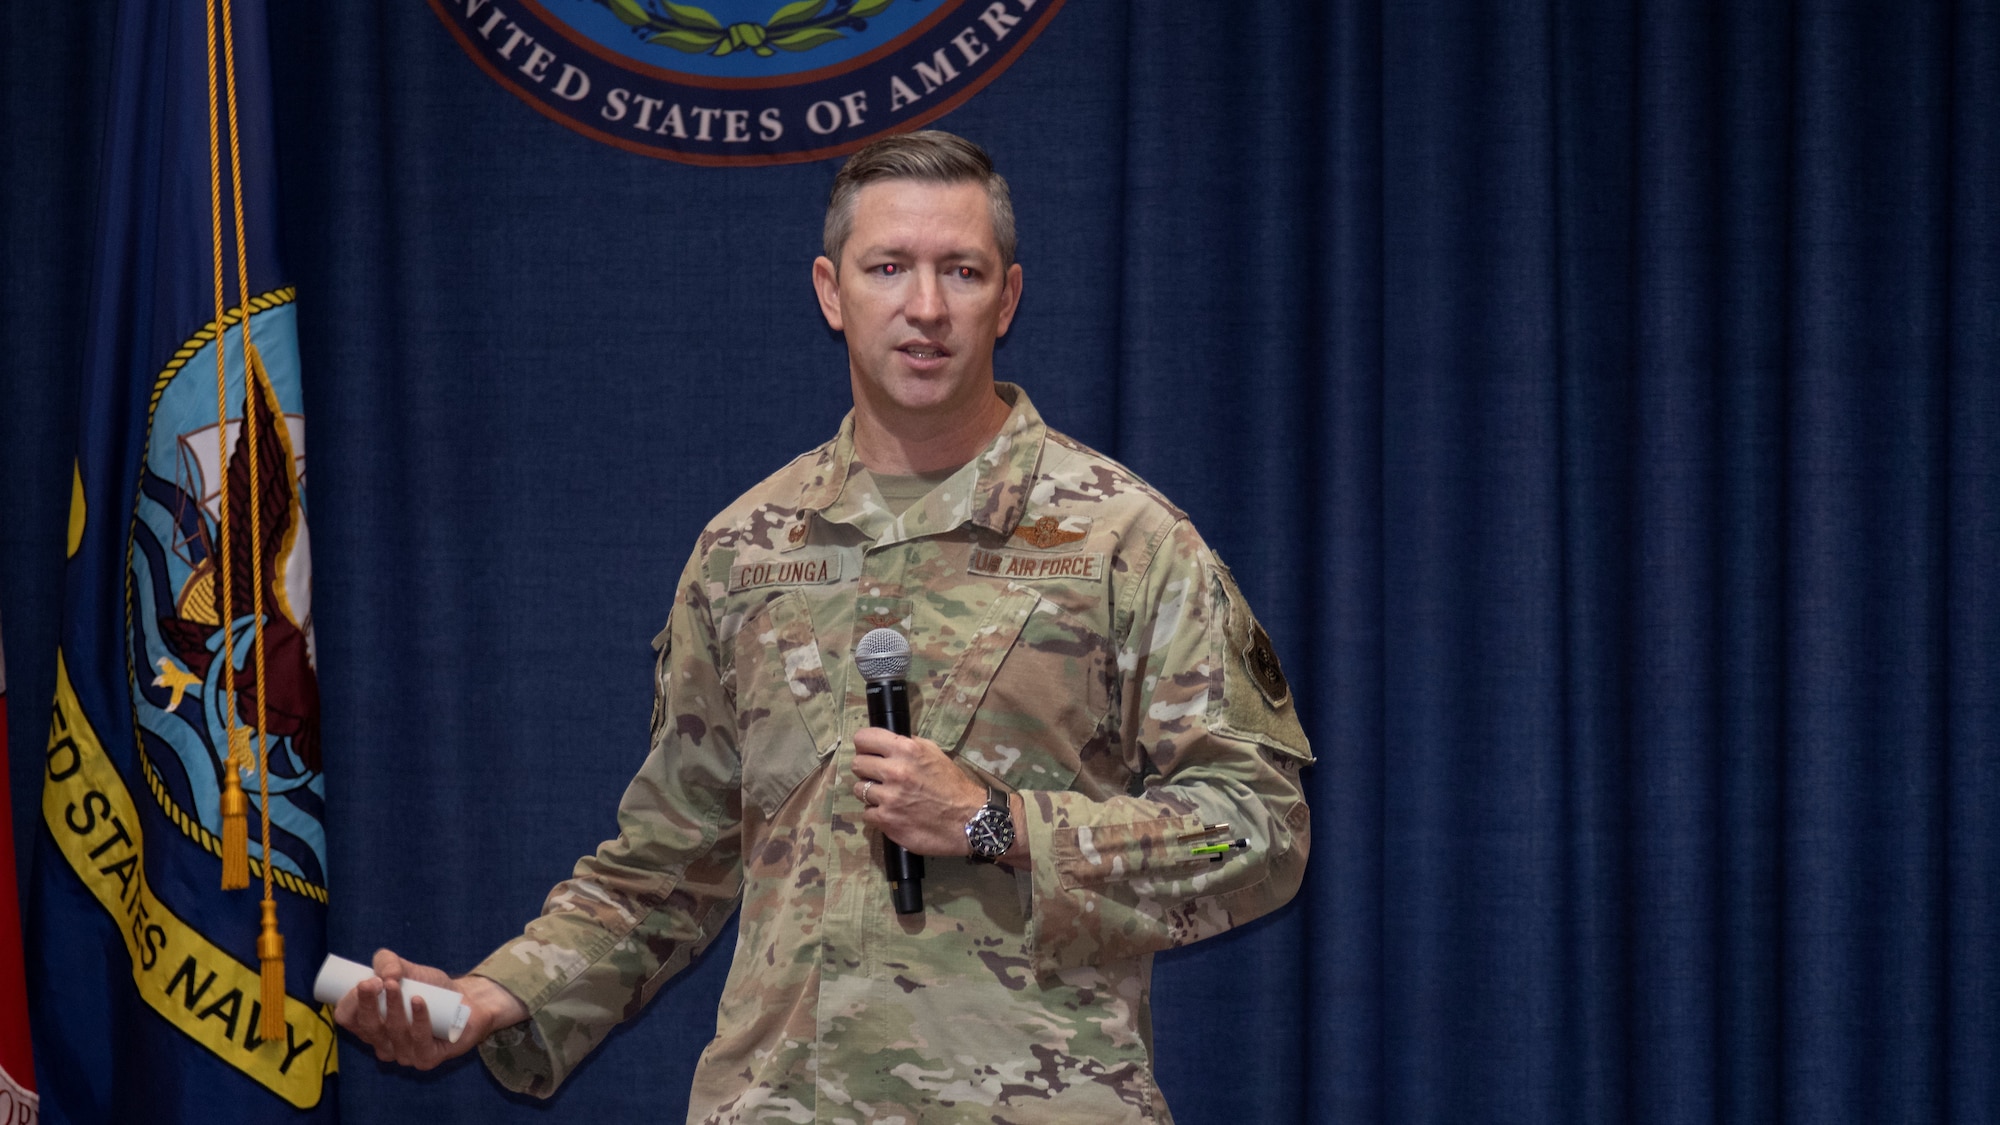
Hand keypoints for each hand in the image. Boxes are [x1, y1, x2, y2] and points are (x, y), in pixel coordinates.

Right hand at [332, 948, 528, 1069]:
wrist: (467, 1000)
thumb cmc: (431, 989)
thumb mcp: (406, 969)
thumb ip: (388, 962)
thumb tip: (386, 974)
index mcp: (370, 1025)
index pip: (348, 1018)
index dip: (351, 1002)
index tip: (367, 981)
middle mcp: (383, 1043)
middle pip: (368, 1028)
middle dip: (369, 1004)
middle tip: (378, 982)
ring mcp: (404, 1054)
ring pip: (393, 1033)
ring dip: (394, 1007)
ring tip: (397, 985)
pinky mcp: (427, 1059)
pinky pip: (419, 1041)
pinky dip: (418, 1020)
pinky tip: (419, 1001)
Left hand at [849, 728, 986, 855]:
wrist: (969, 820)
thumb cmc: (953, 785)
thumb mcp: (934, 753)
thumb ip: (908, 744)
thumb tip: (885, 742)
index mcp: (906, 750)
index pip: (864, 739)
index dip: (864, 745)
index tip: (868, 752)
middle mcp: (895, 771)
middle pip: (857, 765)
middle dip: (867, 770)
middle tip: (880, 777)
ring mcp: (889, 798)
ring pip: (859, 790)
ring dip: (871, 794)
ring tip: (888, 797)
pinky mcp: (887, 820)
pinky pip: (867, 814)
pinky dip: (877, 814)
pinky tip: (892, 813)